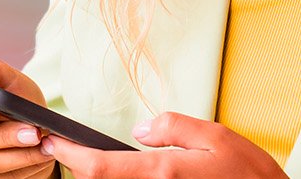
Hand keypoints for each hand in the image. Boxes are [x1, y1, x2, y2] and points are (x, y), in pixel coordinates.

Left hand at [41, 112, 287, 178]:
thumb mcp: (216, 136)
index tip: (51, 142)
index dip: (70, 155)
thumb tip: (141, 131)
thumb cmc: (249, 176)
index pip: (101, 167)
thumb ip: (175, 127)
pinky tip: (117, 173)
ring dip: (98, 177)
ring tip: (85, 159)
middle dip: (78, 167)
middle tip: (60, 147)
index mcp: (164, 172)